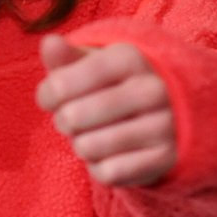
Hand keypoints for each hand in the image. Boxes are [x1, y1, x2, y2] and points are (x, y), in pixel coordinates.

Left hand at [36, 34, 177, 187]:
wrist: (169, 112)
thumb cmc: (113, 86)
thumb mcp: (90, 65)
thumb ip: (65, 58)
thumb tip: (49, 43)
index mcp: (129, 58)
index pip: (62, 84)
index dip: (48, 95)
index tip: (51, 97)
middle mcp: (151, 89)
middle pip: (73, 117)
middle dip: (64, 122)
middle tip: (74, 119)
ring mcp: (163, 124)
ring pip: (88, 147)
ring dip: (82, 145)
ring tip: (94, 135)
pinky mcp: (165, 158)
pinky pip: (109, 172)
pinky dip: (100, 168)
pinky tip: (111, 154)